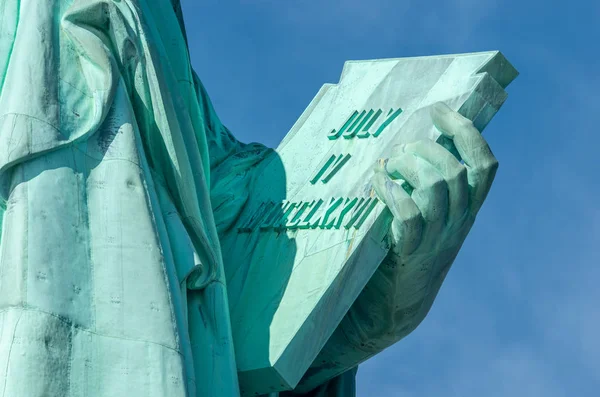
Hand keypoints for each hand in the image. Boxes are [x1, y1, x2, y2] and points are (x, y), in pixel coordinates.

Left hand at [366, 101, 498, 341]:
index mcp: (467, 210)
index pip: (485, 165)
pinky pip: (409, 215)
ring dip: (407, 167)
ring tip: (387, 166)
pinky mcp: (410, 253)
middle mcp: (458, 222)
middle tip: (400, 149)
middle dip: (426, 149)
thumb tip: (414, 142)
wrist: (394, 307)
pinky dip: (392, 192)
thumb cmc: (406, 251)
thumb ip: (429, 187)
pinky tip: (377, 184)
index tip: (439, 111)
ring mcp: (436, 239)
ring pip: (436, 188)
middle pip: (456, 171)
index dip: (466, 132)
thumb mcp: (429, 218)